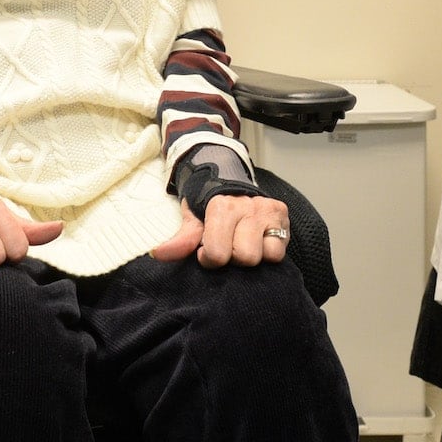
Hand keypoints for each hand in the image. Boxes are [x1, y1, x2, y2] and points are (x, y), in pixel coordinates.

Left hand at [149, 194, 290, 267]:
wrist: (229, 183)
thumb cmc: (209, 206)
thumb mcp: (192, 219)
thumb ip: (181, 238)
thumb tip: (158, 253)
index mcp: (222, 206)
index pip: (218, 253)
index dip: (210, 258)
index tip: (206, 251)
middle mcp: (248, 206)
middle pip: (245, 257)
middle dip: (234, 257)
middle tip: (228, 246)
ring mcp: (267, 210)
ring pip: (266, 255)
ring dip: (253, 255)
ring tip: (243, 243)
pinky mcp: (283, 216)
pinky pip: (280, 251)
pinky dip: (269, 251)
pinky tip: (258, 241)